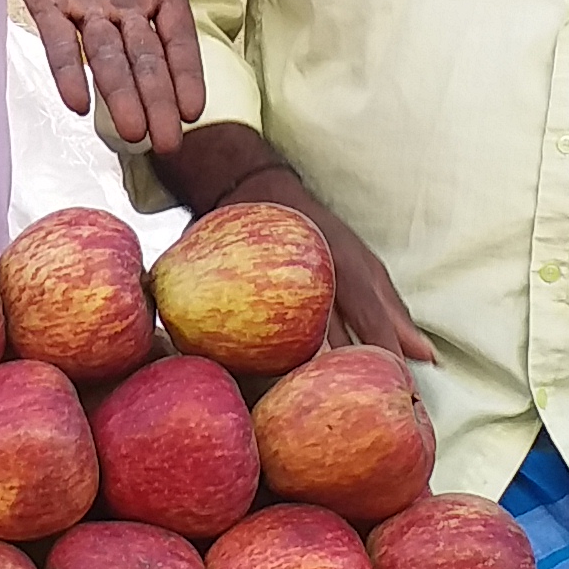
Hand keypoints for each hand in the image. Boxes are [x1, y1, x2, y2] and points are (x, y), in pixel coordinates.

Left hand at [9, 0, 232, 153]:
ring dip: (117, 96)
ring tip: (131, 133)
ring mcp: (87, 12)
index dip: (186, 74)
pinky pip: (60, 44)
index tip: (195, 110)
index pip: (177, 40)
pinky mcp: (49, 7)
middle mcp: (125, 12)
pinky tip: (76, 102)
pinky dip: (68, 71)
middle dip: (156, 101)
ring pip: (106, 61)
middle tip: (167, 142)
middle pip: (145, 62)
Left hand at [161, 128, 437, 363]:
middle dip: (375, 354)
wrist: (256, 177)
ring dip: (398, 340)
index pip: (320, 310)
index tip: (340, 377)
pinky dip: (402, 324)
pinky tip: (422, 354)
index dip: (330, 347)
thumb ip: (187, 272)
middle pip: (360, 313)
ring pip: (381, 306)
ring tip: (417, 375)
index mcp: (300, 259)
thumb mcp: (209, 241)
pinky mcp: (361, 263)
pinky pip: (387, 298)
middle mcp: (334, 259)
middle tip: (390, 391)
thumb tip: (146, 295)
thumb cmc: (231, 219)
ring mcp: (353, 259)